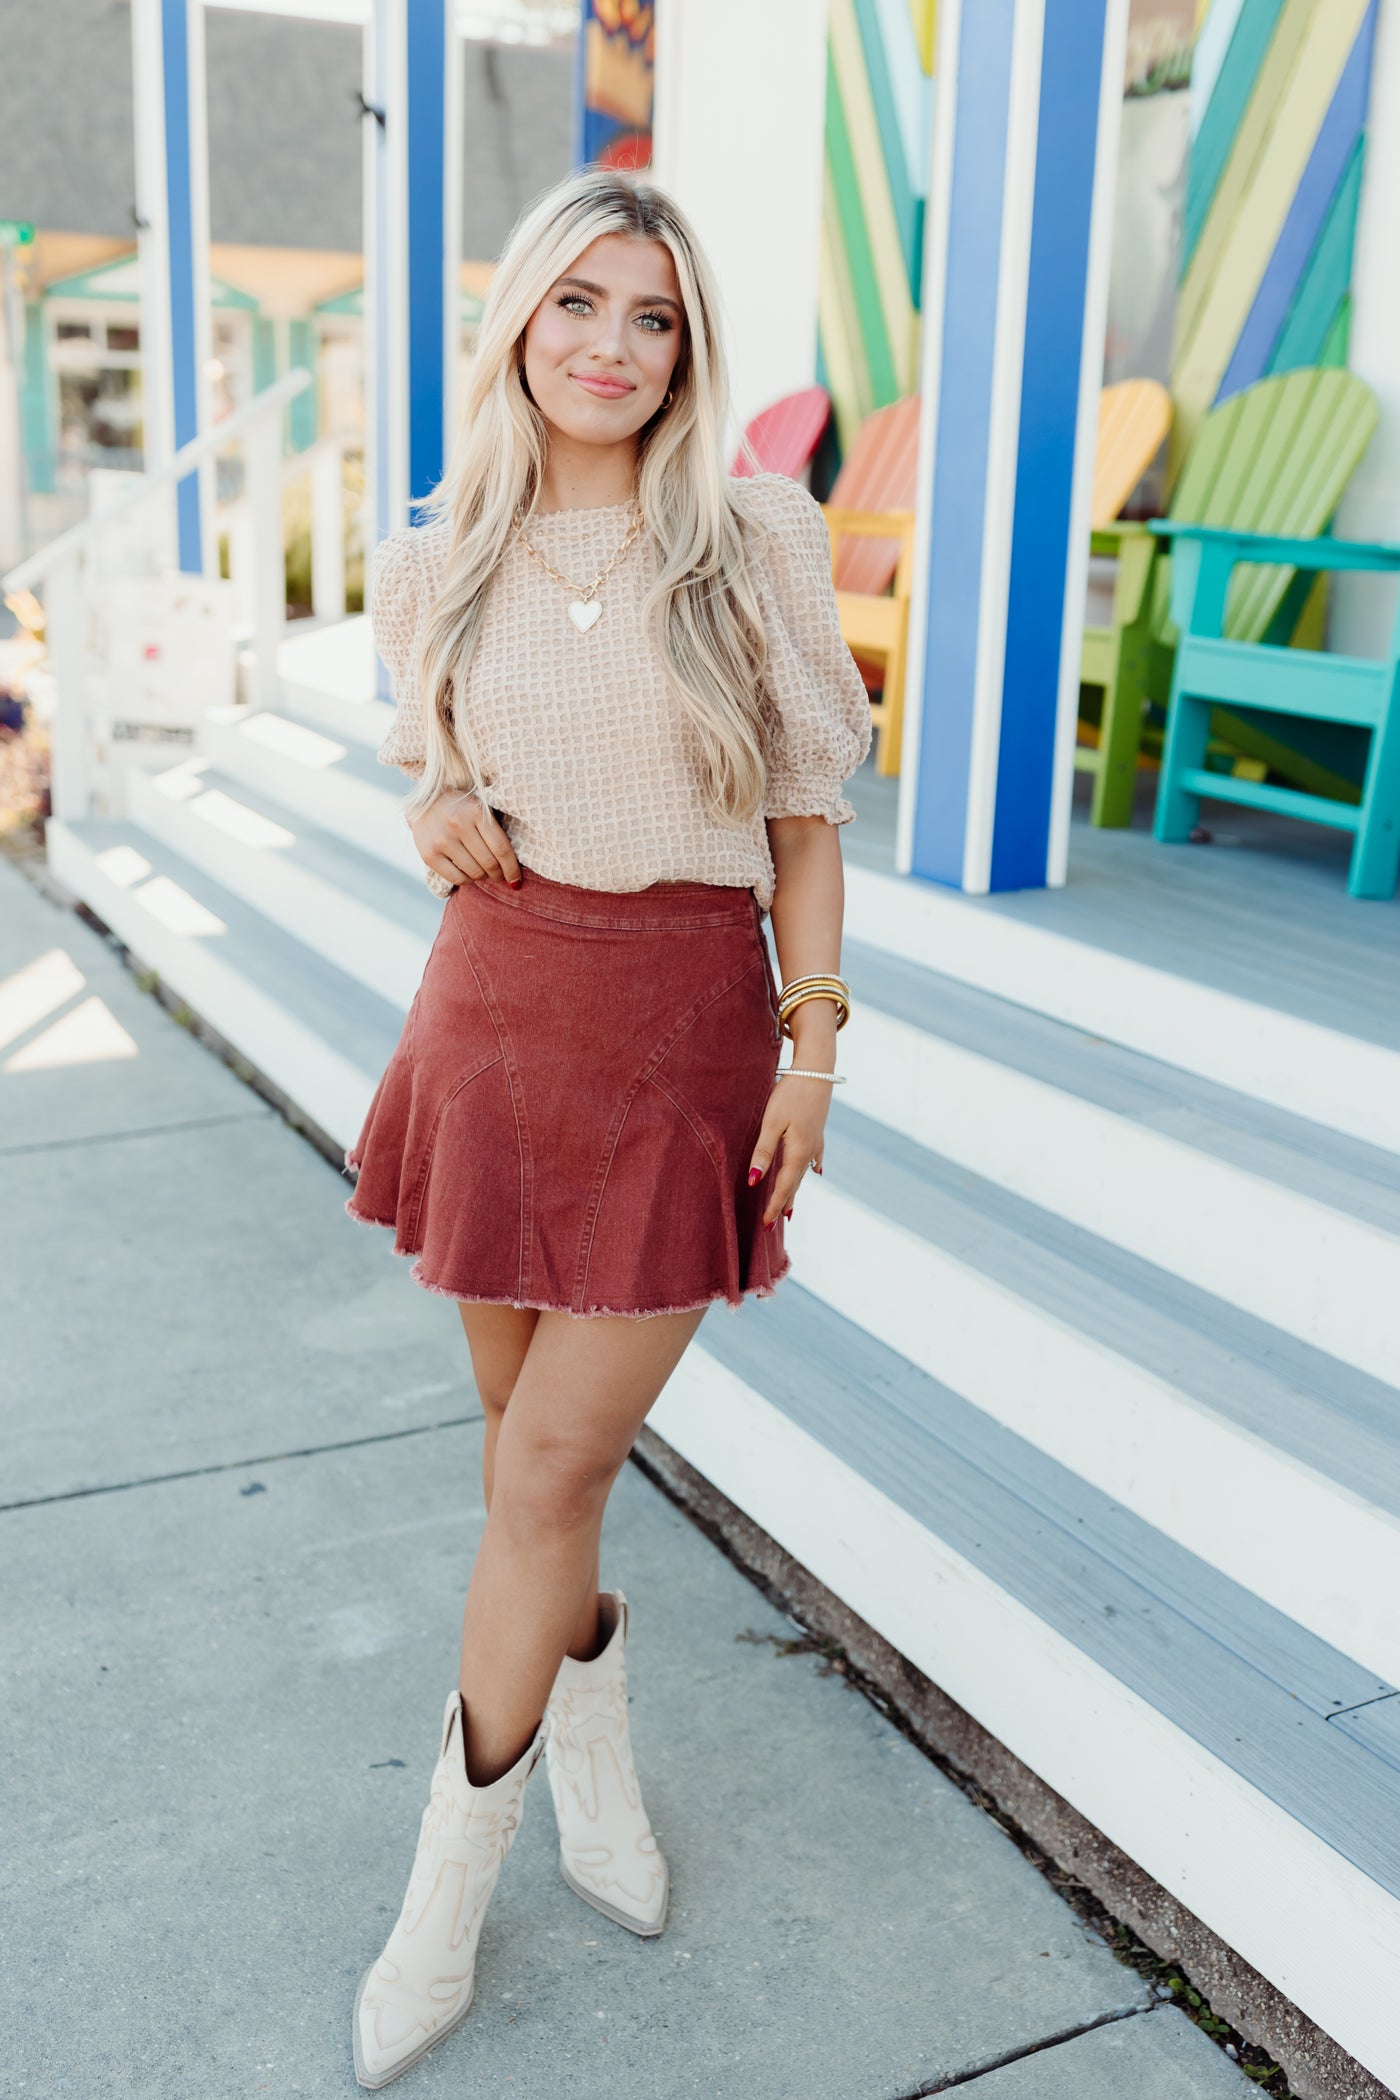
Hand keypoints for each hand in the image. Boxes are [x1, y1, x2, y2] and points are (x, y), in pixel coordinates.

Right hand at [409, 788, 520, 890]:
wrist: (423, 804)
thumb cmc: (461, 809)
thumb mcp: (480, 809)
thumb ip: (496, 830)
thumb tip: (515, 866)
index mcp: (476, 811)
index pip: (501, 848)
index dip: (512, 869)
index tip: (516, 880)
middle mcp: (458, 824)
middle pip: (489, 863)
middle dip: (499, 874)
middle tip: (499, 875)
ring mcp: (441, 840)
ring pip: (475, 873)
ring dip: (483, 876)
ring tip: (482, 870)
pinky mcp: (429, 854)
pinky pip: (457, 878)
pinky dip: (467, 880)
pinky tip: (468, 873)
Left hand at [747, 1074, 828, 1229]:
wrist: (817, 1070)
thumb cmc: (791, 1093)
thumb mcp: (772, 1123)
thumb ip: (763, 1152)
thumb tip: (753, 1181)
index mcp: (798, 1152)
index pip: (783, 1186)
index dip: (773, 1206)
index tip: (765, 1225)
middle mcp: (810, 1151)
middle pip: (794, 1183)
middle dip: (783, 1203)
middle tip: (773, 1224)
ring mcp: (816, 1140)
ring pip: (803, 1172)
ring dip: (795, 1189)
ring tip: (790, 1207)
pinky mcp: (818, 1129)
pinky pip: (814, 1156)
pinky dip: (811, 1169)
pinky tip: (816, 1172)